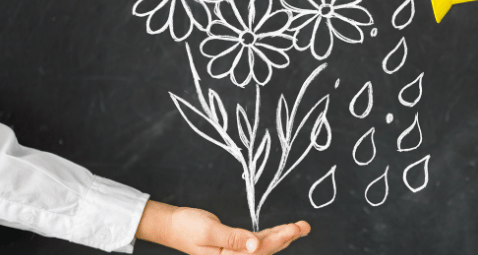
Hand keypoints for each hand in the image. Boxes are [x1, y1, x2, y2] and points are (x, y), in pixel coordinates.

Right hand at [135, 200, 310, 254]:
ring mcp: (234, 253)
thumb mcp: (209, 230)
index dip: (278, 240)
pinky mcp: (234, 245)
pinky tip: (283, 230)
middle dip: (287, 238)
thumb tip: (256, 245)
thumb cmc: (186, 226)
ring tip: (301, 226)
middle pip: (265, 250)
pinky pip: (257, 242)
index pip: (258, 252)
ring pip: (264, 246)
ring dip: (282, 236)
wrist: (172, 225)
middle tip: (305, 226)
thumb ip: (233, 239)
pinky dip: (271, 235)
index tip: (294, 229)